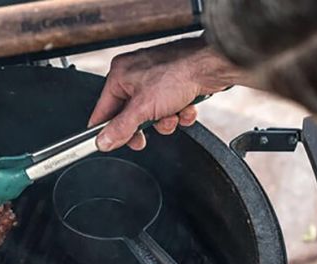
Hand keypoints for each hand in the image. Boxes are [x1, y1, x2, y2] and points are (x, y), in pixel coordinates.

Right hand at [90, 37, 241, 150]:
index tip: (109, 145)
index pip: (104, 110)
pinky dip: (178, 113)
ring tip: (173, 115)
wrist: (213, 65)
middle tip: (144, 138)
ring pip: (151, 115)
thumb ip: (121, 128)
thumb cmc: (179, 73)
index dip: (107, 130)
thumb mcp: (143, 108)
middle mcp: (135, 74)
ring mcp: (155, 79)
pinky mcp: (174, 84)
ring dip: (164, 121)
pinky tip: (185, 108)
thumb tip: (103, 141)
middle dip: (144, 126)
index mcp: (120, 75)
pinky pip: (169, 108)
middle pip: (129, 115)